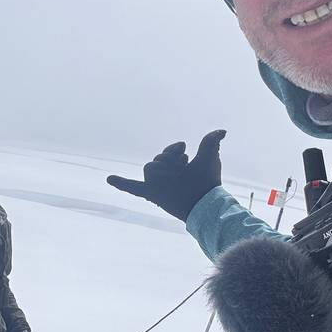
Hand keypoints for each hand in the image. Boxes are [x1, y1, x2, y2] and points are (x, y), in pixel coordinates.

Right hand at [106, 130, 226, 221]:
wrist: (204, 201)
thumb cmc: (208, 182)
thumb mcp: (209, 157)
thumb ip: (211, 141)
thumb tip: (222, 131)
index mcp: (177, 167)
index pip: (168, 152)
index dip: (174, 149)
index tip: (185, 150)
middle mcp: (166, 176)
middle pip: (157, 159)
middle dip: (169, 159)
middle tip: (182, 168)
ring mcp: (158, 185)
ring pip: (149, 168)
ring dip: (161, 169)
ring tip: (174, 176)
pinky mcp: (153, 194)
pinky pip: (134, 188)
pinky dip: (121, 183)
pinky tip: (109, 178)